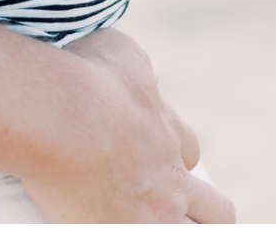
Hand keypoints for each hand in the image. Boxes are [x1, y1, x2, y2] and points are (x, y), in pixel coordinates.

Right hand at [22, 28, 234, 222]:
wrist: (58, 119)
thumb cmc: (84, 78)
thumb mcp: (118, 51)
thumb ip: (140, 64)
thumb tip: (152, 70)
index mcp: (170, 132)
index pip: (191, 150)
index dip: (177, 155)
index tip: (150, 154)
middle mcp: (171, 180)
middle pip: (217, 213)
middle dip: (205, 215)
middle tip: (173, 209)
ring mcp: (152, 217)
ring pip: (193, 238)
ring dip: (181, 232)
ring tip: (150, 225)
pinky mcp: (121, 236)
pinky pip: (140, 241)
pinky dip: (122, 235)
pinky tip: (110, 231)